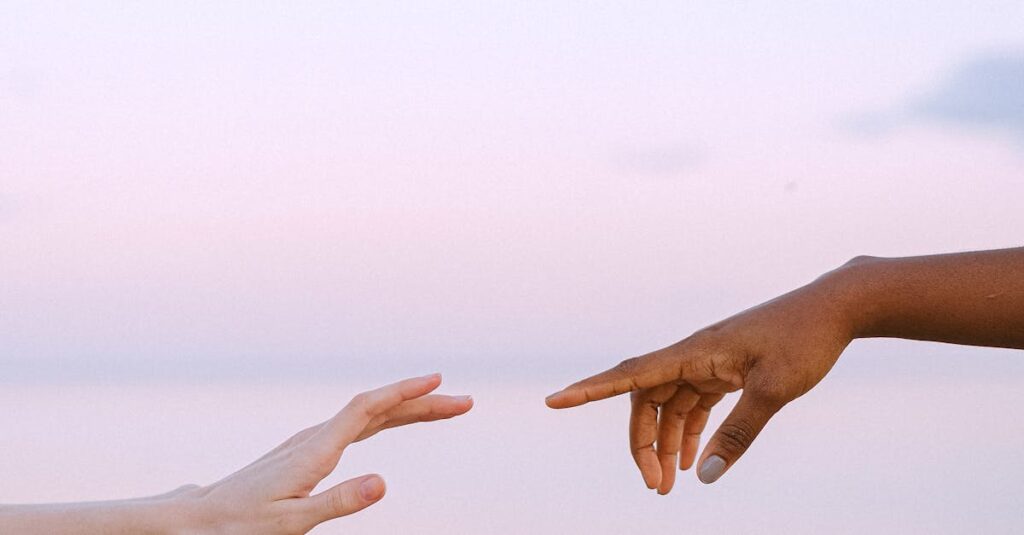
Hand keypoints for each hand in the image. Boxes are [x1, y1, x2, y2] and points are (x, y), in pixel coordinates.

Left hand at [178, 374, 471, 533]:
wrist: (201, 518)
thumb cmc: (243, 524)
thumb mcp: (293, 522)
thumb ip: (339, 502)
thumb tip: (385, 481)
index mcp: (317, 449)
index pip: (369, 408)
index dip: (405, 392)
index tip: (439, 382)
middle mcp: (316, 436)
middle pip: (378, 408)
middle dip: (423, 402)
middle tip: (465, 403)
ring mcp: (311, 440)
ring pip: (370, 415)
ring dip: (409, 408)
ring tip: (444, 408)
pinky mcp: (309, 448)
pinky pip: (358, 423)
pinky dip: (386, 416)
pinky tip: (393, 419)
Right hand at [546, 272, 855, 493]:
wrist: (836, 308)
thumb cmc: (804, 340)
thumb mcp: (774, 391)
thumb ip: (738, 434)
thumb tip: (703, 474)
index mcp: (693, 352)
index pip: (630, 375)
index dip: (589, 390)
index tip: (555, 402)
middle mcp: (691, 355)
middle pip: (645, 401)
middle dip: (643, 444)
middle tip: (656, 488)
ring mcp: (707, 362)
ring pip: (668, 405)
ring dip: (666, 442)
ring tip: (671, 484)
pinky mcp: (725, 369)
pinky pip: (693, 403)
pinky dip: (689, 431)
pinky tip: (693, 460)